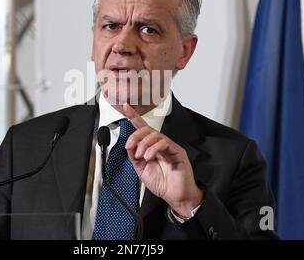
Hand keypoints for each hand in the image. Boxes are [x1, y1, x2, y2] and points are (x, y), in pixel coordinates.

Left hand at [122, 103, 203, 217]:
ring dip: (143, 144)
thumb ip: (134, 156)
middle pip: (147, 129)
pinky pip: (164, 142)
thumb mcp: (141, 170)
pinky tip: (149, 157)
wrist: (174, 196)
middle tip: (130, 146)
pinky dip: (153, 148)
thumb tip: (128, 145)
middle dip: (136, 136)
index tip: (126, 107)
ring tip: (141, 156)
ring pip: (154, 134)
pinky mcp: (177, 151)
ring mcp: (170, 147)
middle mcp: (161, 145)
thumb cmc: (162, 184)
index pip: (142, 128)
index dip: (134, 117)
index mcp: (151, 148)